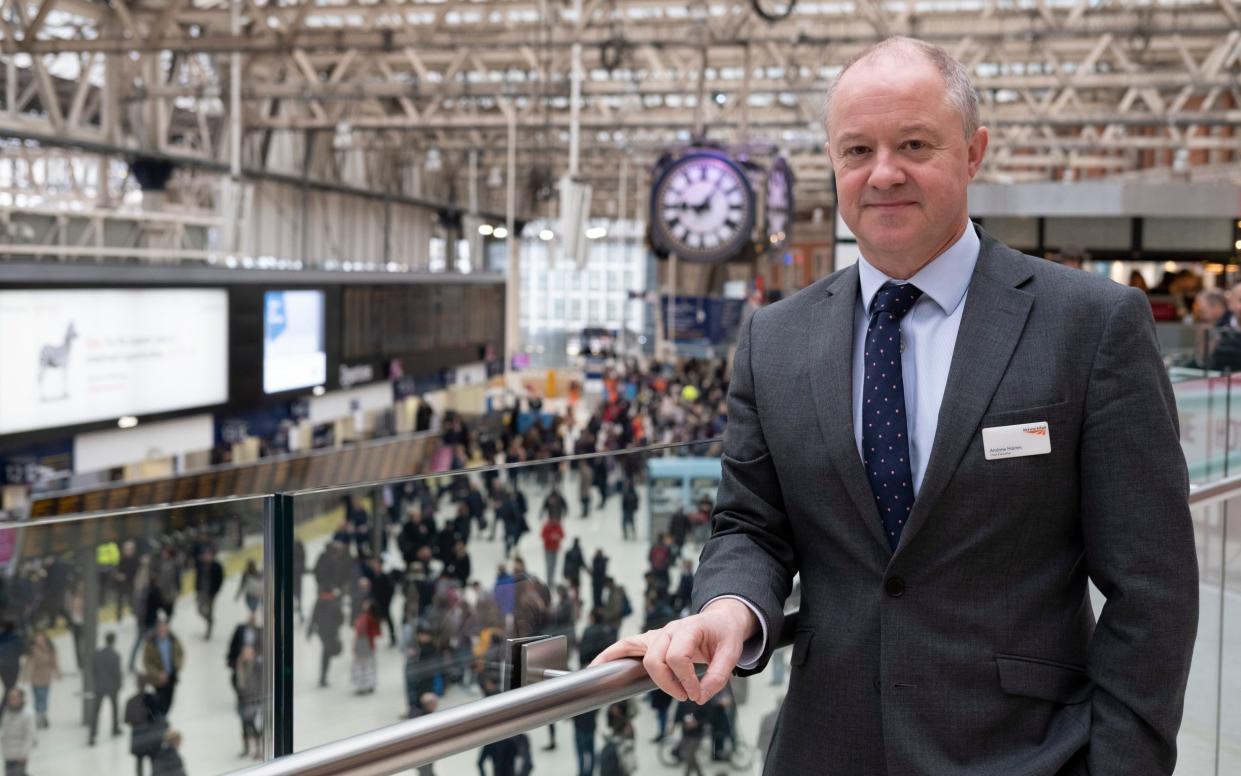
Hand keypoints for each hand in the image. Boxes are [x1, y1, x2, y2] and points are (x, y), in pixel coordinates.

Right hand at [589, 598, 757, 704]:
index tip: (697, 693)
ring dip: (654, 678)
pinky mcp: (650, 641)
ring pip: (640, 656)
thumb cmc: (724, 634)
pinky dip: (610, 655)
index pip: (677, 656)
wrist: (720, 620)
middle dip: (669, 683)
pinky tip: (596, 667)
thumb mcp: (732, 653)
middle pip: (655, 659)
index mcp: (689, 627)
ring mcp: (657, 635)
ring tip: (671, 692)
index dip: (686, 679)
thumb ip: (718, 676)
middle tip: (688, 696)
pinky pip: (625, 645)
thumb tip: (700, 696)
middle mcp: (669, 629)